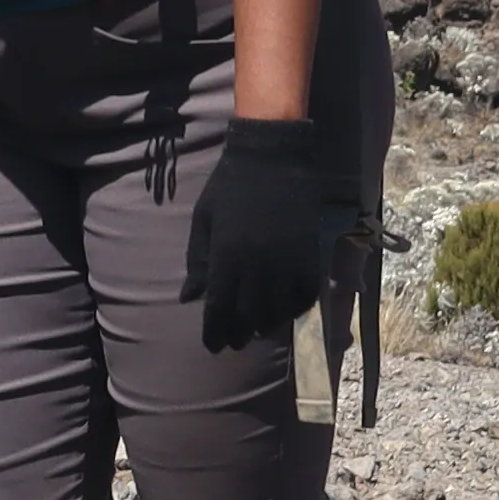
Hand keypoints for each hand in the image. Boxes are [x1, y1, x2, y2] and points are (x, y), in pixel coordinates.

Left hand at [183, 117, 349, 351]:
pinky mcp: (309, 254)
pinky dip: (295, 309)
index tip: (213, 345)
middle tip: (234, 341)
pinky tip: (285, 311)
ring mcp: (286, 261)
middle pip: (248, 315)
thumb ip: (198, 261)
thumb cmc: (231, 185)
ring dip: (266, 325)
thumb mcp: (204, 220)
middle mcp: (257, 265)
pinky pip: (305, 294)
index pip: (218, 308)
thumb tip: (188, 297)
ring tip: (258, 329)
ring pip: (278, 310)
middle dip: (239, 333)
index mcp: (226, 255)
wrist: (273, 154)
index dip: (214, 331)